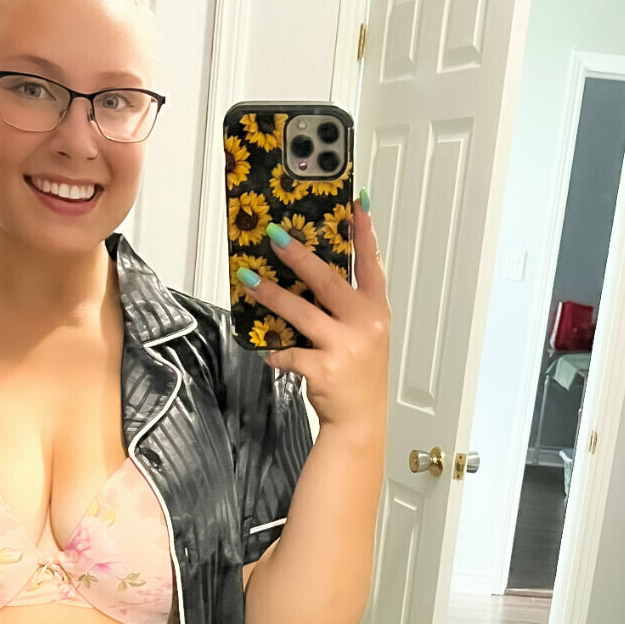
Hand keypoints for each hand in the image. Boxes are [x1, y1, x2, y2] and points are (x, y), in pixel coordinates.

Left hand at [241, 195, 390, 433]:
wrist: (359, 420)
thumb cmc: (359, 375)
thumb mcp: (367, 334)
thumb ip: (348, 307)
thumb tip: (312, 277)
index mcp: (375, 310)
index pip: (371, 264)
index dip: (365, 233)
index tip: (356, 203)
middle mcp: (364, 323)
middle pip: (327, 280)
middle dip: (299, 256)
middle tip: (276, 237)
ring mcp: (345, 345)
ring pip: (300, 311)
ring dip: (271, 295)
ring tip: (249, 280)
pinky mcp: (323, 367)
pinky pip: (289, 352)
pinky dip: (276, 351)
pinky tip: (269, 350)